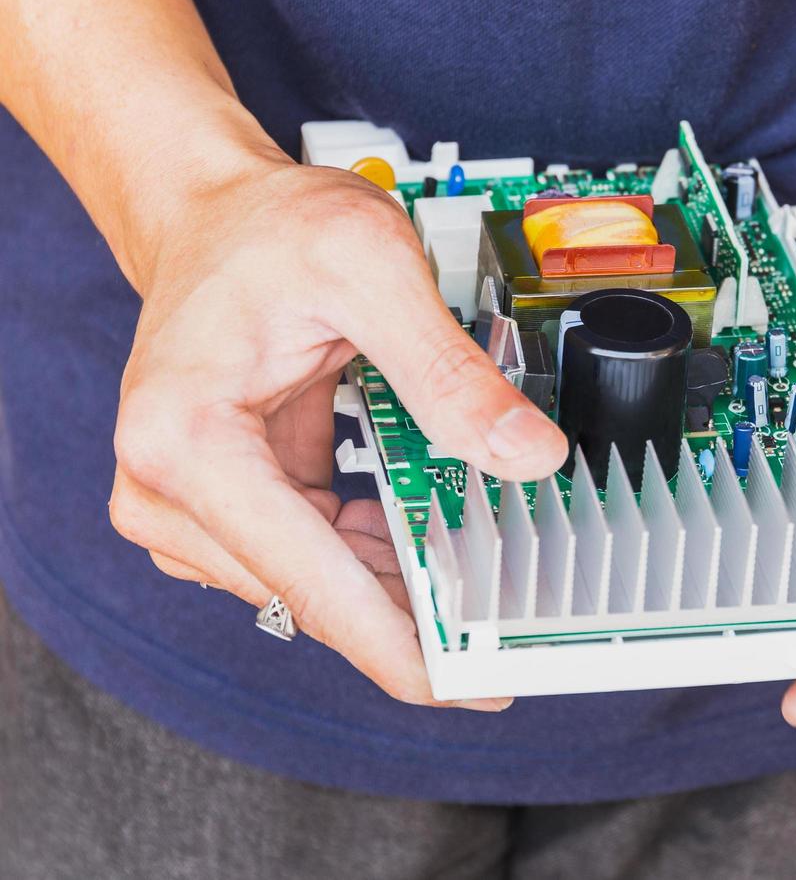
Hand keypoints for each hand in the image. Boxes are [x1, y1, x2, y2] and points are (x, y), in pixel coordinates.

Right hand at [106, 157, 567, 707]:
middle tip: (518, 621)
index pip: (311, 584)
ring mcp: (190, 505)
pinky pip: (316, 553)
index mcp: (186, 445)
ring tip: (494, 579)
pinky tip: (438, 541)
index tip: (473, 685)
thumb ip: (449, 372)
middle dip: (420, 616)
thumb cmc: (269, 228)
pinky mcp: (225, 501)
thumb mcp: (373, 270)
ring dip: (405, 584)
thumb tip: (527, 457)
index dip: (401, 648)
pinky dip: (380, 551)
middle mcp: (169, 491)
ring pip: (320, 583)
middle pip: (317, 595)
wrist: (215, 210)